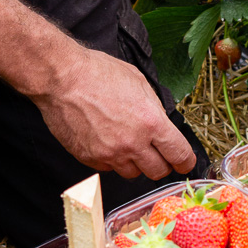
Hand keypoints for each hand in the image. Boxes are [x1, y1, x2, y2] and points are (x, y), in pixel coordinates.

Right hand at [35, 44, 195, 180]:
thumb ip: (154, 108)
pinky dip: (112, 160)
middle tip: (159, 155)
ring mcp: (110, 154)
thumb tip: (162, 123)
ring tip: (129, 144)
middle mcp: (132, 143)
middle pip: (158, 171)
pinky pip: (109, 168)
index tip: (184, 162)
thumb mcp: (139, 82)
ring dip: (136, 163)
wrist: (62, 78)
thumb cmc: (98, 73)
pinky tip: (108, 142)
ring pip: (133, 174)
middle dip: (162, 165)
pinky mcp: (90, 158)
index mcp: (151, 122)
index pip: (179, 154)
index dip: (185, 161)